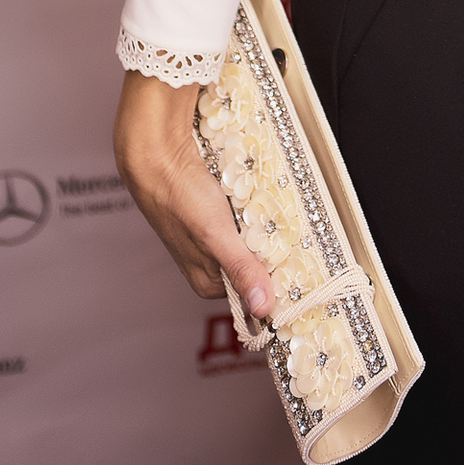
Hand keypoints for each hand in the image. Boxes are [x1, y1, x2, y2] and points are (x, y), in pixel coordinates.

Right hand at [114, 70, 275, 318]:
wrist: (158, 155)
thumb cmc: (182, 197)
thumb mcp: (216, 235)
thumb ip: (240, 270)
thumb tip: (263, 309)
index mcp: (208, 282)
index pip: (256, 288)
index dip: (279, 275)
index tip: (305, 263)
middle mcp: (210, 264)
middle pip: (256, 262)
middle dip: (275, 247)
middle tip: (297, 231)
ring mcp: (212, 237)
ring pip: (252, 237)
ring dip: (266, 225)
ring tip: (281, 211)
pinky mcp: (214, 213)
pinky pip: (244, 216)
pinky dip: (254, 208)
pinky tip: (261, 196)